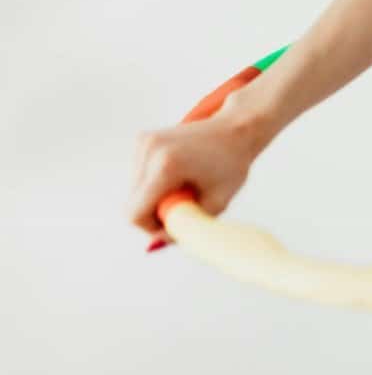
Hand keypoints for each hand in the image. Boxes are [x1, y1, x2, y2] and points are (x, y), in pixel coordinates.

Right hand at [129, 91, 277, 250]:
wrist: (237, 128)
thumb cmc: (232, 165)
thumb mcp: (216, 203)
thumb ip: (185, 227)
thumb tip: (152, 246)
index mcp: (167, 166)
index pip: (135, 213)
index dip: (151, 227)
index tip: (174, 223)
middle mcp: (150, 150)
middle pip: (132, 203)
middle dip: (155, 212)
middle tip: (187, 203)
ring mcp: (144, 141)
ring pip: (134, 190)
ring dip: (155, 196)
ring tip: (186, 185)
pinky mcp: (143, 138)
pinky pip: (139, 176)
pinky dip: (155, 183)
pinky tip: (179, 174)